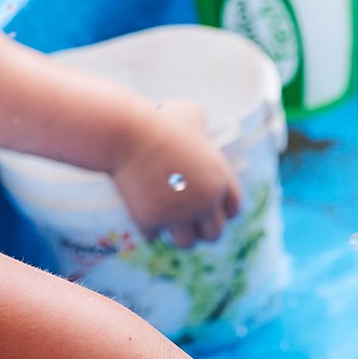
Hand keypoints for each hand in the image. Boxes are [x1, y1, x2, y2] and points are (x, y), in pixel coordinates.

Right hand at [111, 99, 242, 247]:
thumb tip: (201, 136)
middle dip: (202, 228)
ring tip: (168, 221)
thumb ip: (203, 133)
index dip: (222, 210)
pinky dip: (148, 226)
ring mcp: (178, 214)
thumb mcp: (192, 115)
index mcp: (219, 179)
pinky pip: (154, 236)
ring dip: (178, 233)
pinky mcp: (152, 220)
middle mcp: (204, 202)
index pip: (233, 209)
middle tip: (188, 220)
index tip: (210, 209)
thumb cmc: (157, 118)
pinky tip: (142, 211)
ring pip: (186, 243)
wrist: (124, 131)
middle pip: (214, 234)